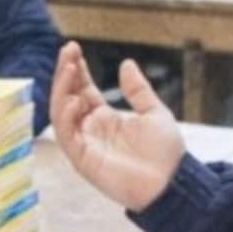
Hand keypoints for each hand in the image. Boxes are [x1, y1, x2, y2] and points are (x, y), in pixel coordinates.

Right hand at [49, 44, 184, 212]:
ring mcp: (84, 144)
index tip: (74, 48)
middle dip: (66, 73)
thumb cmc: (165, 153)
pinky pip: (66, 135)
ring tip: (69, 68)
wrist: (171, 183)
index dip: (77, 70)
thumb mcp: (154, 113)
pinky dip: (65, 116)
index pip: (83, 89)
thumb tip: (126, 63)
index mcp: (105, 118)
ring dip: (61, 89)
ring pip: (61, 113)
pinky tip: (74, 99)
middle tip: (68, 50)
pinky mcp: (82, 159)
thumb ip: (137, 90)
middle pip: (68, 97)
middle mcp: (90, 129)